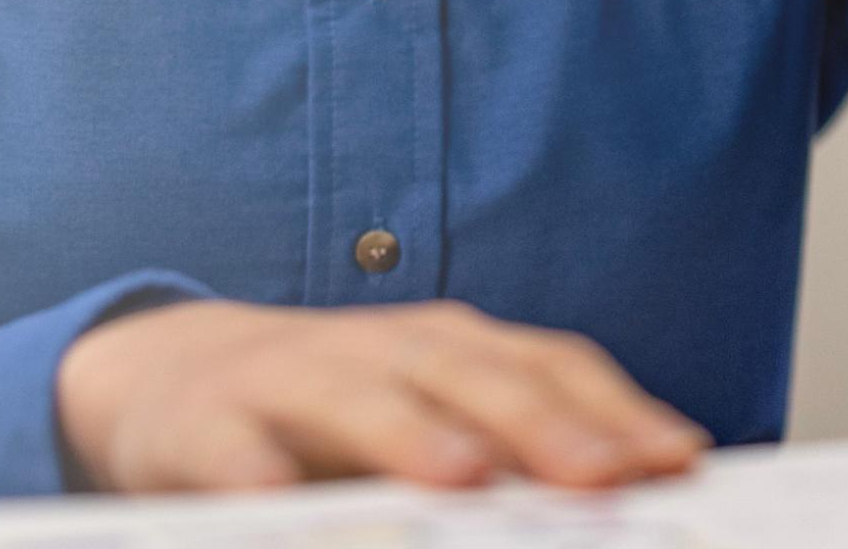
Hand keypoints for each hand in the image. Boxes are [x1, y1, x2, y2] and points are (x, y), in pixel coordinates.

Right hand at [54, 297, 709, 494]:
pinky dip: (255, 469)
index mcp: (447, 349)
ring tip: (462, 477)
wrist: (170, 378)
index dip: (614, 410)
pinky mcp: (203, 425)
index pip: (547, 366)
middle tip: (603, 476)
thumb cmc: (330, 410)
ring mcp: (289, 379)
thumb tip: (640, 486)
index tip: (676, 460)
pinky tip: (278, 498)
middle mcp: (380, 352)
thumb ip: (519, 444)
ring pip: (358, 400)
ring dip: (412, 434)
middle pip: (469, 377)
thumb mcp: (430, 412)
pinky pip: (230, 450)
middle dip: (540, 424)